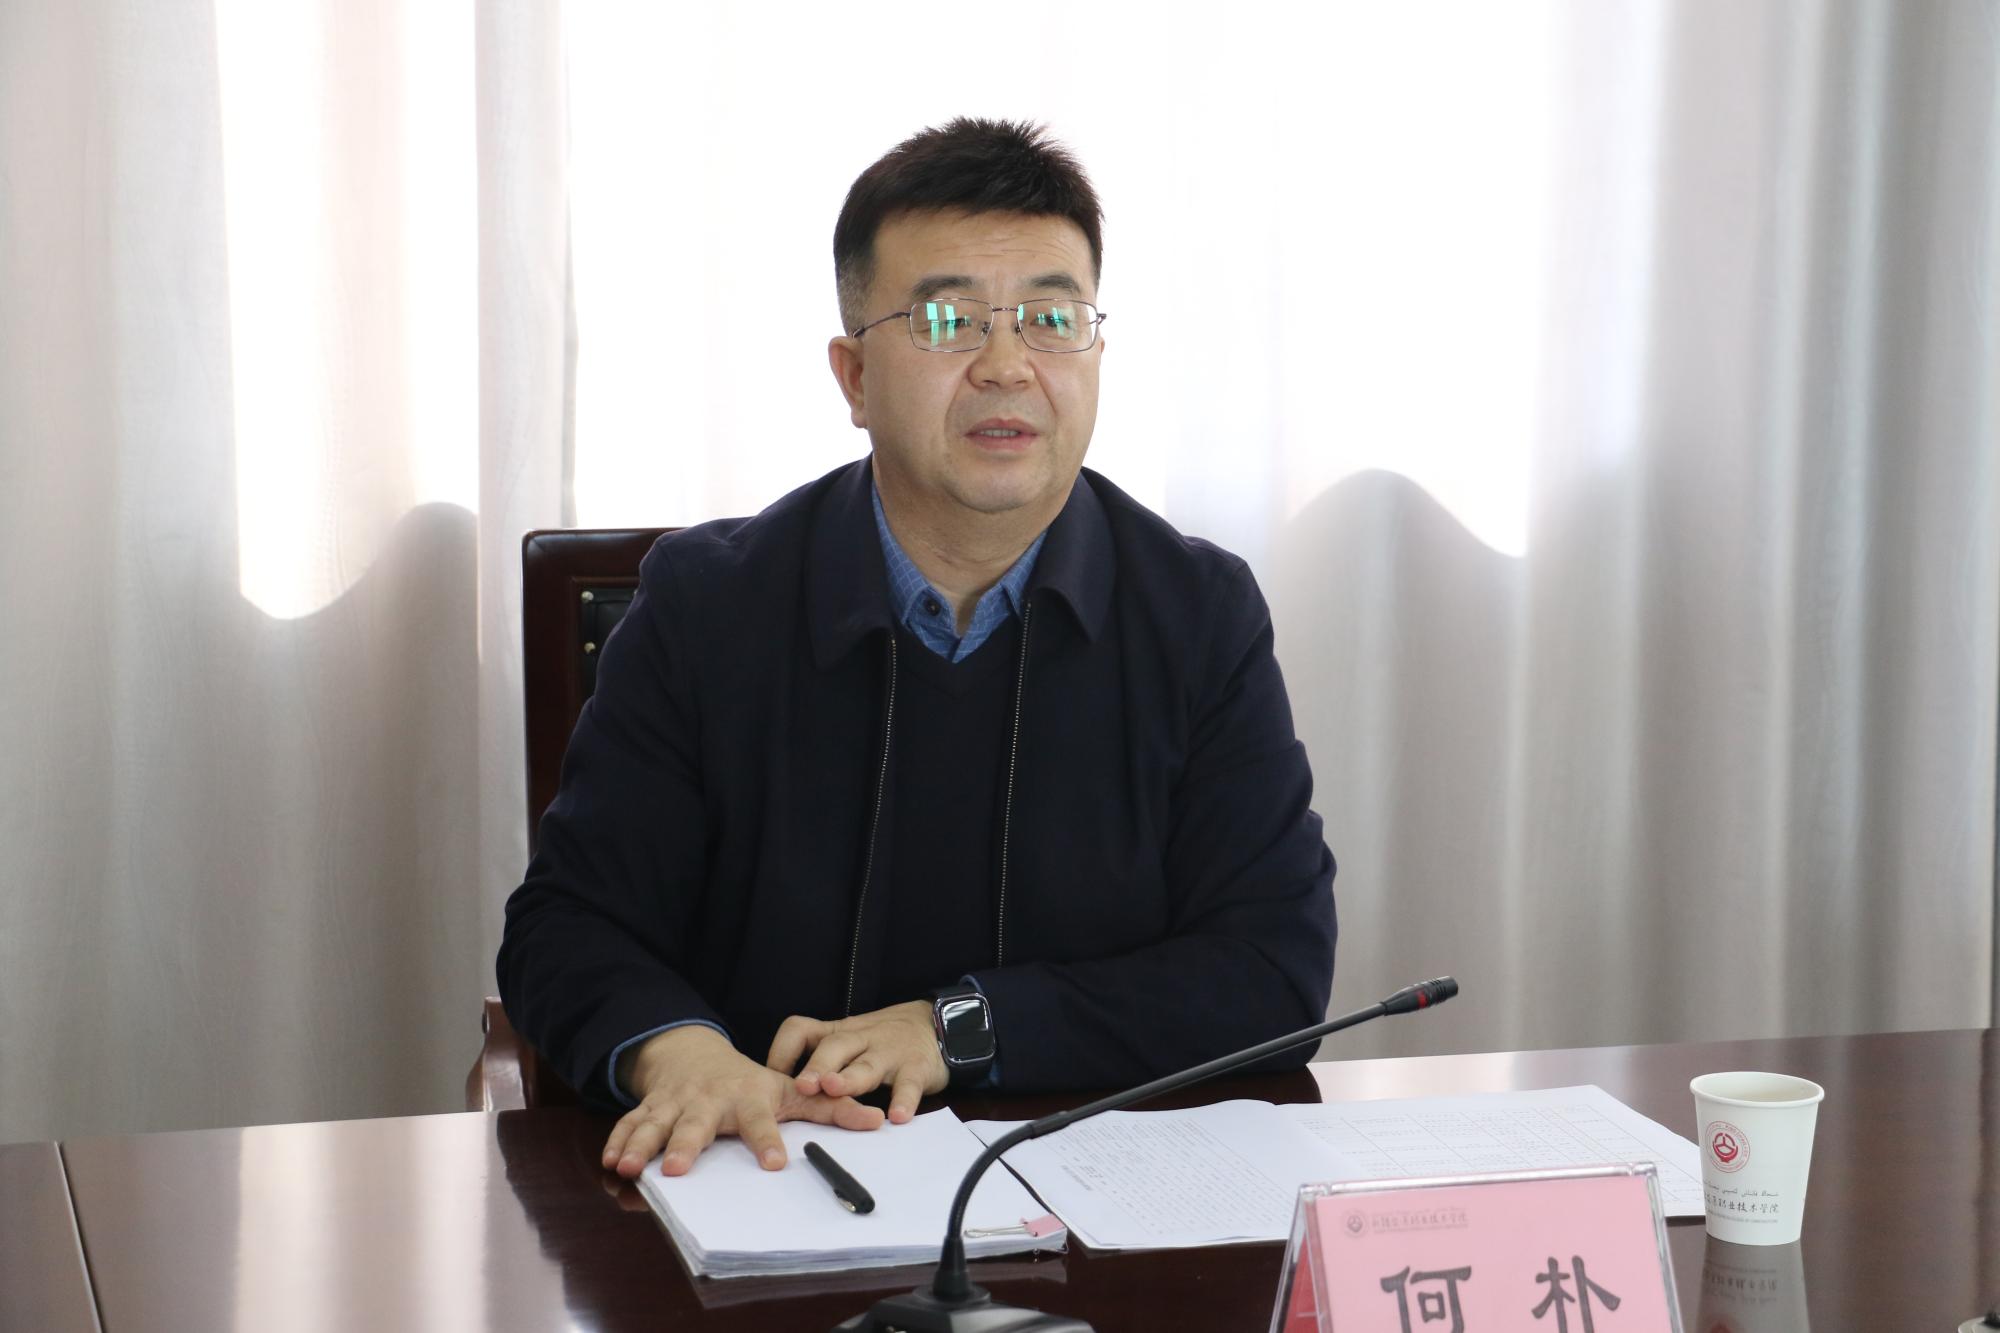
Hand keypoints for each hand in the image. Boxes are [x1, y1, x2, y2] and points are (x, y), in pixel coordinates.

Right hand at [601, 1024, 884, 1178]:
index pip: (760, 1119)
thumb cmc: (749, 1082)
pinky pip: (630, 1123)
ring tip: (629, 1168)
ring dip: (641, 1144)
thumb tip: (878, 1120)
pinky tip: (610, 1161)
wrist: (695, 1054)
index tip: (774, 1163)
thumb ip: (831, 1107)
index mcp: (747, 1096)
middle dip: (686, 1143)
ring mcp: (675, 1103)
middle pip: (697, 1122)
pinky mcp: (649, 1108)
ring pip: (656, 1123)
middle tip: (680, 1168)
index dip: (767, 1139)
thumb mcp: (791, 1090)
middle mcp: (709, 1099)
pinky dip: (618, 1139)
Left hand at [766, 1000, 948, 1124]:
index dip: (783, 1052)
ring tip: (836, 1090)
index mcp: (838, 1033)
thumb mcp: (849, 1041)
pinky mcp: (917, 1068)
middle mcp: (861, 1039)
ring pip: (867, 1065)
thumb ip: (820, 1061)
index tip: (771, 1078)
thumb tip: (776, 1095)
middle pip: (834, 1046)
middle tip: (801, 1085)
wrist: (938, 1024)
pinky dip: (904, 1100)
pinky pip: (909, 1084)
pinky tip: (898, 1116)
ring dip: (850, 1078)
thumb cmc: (884, 1040)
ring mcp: (889, 1052)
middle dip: (816, 1066)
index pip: (801, 1031)